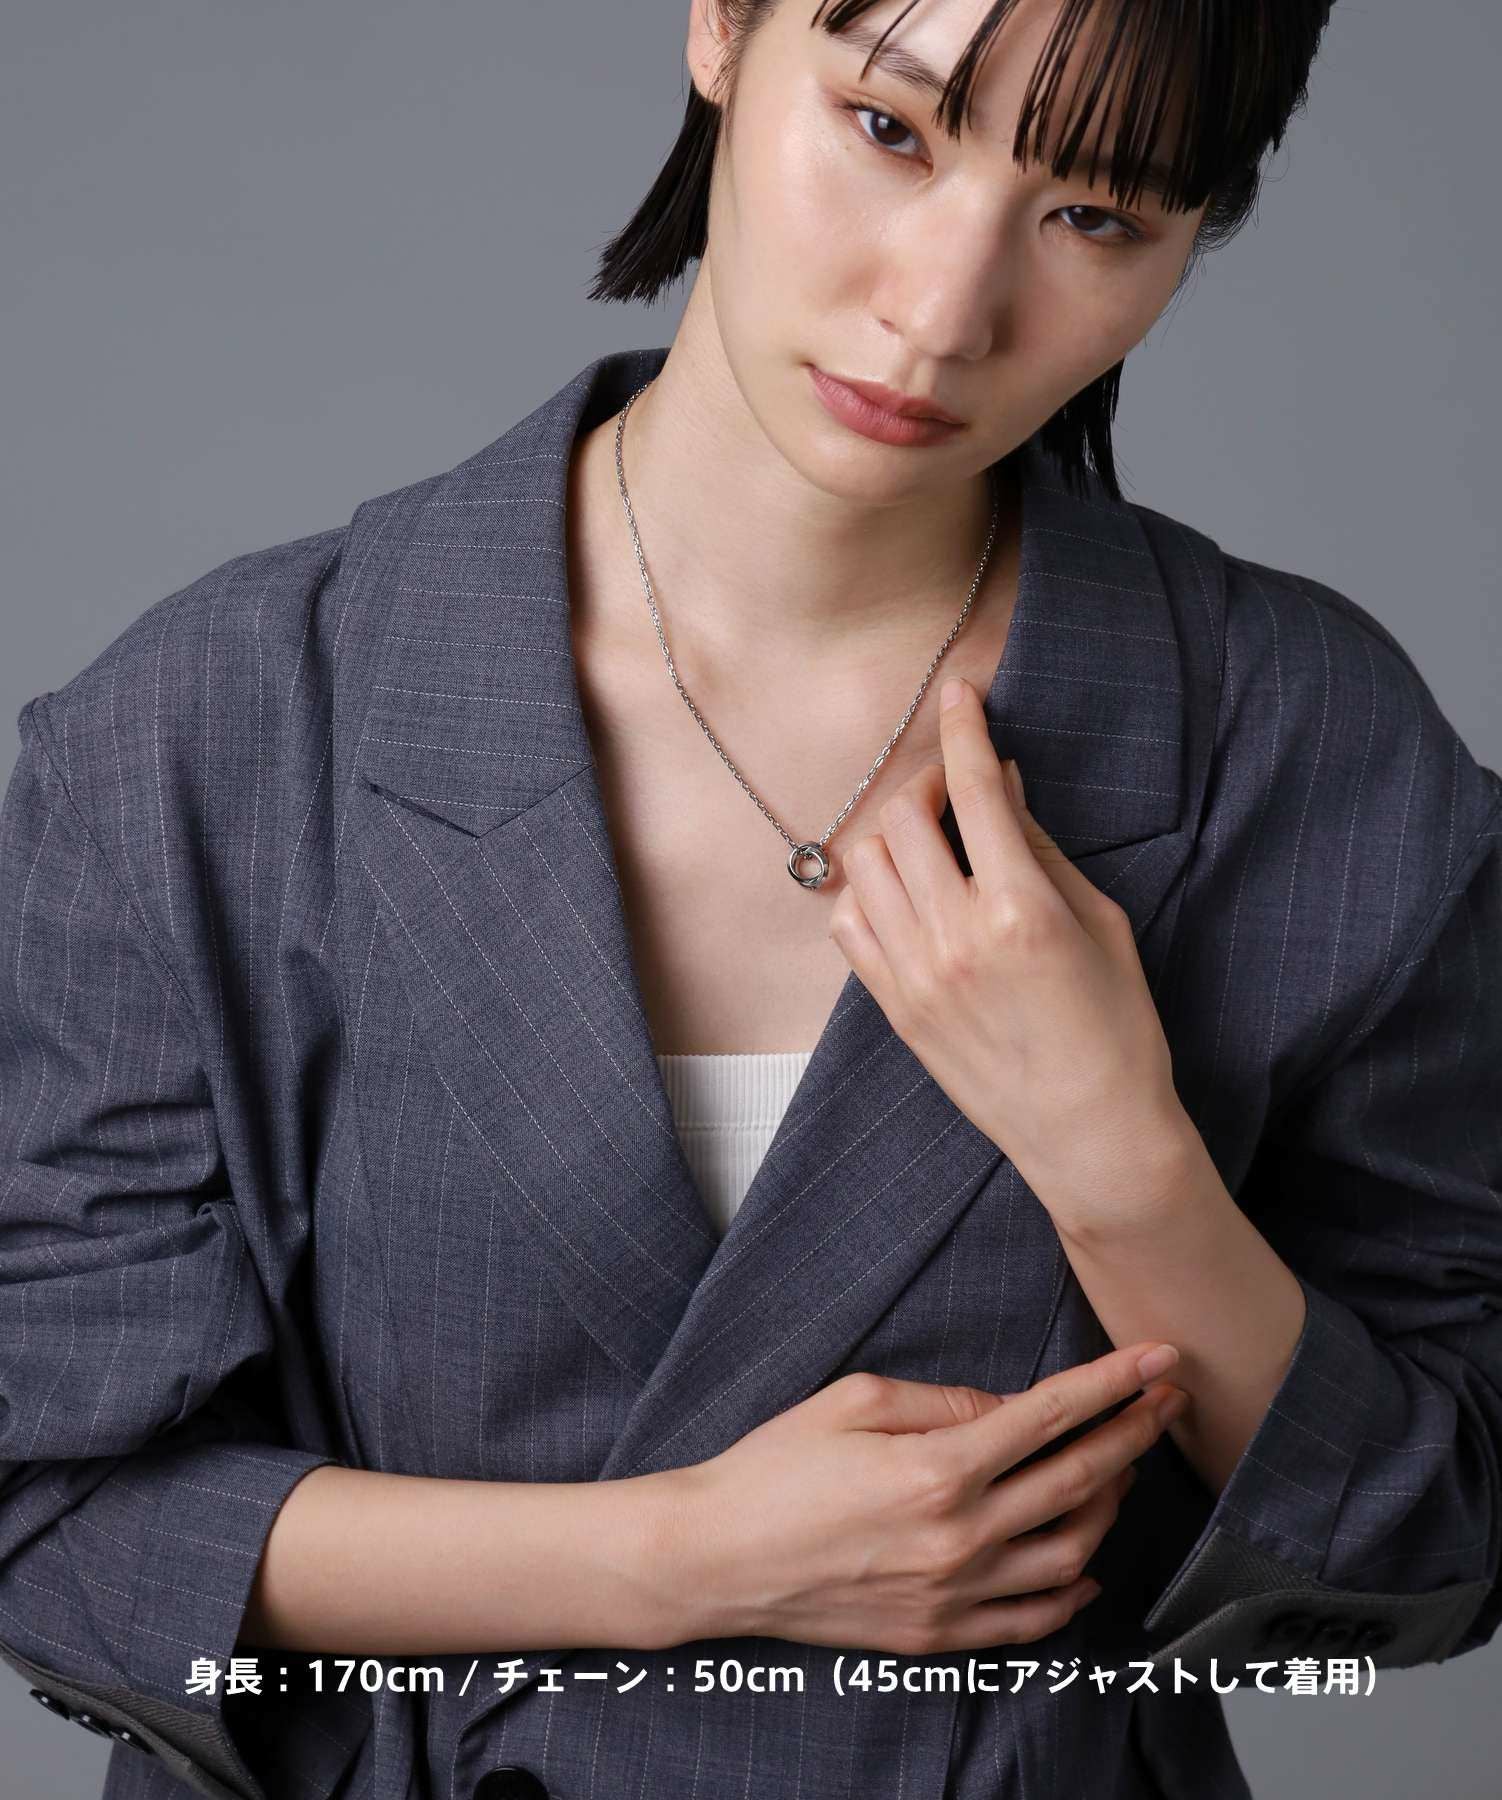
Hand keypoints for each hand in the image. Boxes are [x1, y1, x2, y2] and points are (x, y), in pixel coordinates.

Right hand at [654, 1339, 1186, 1654]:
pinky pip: (1033, 1619)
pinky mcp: (939, 1635)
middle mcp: (959, 1536)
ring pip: (1071, 1551)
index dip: (1115, 1384)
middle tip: (1167, 1402)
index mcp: (938, 1467)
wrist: (718, 1558)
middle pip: (1081, 1480)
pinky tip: (1085, 1563)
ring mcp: (954, 1594)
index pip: (1053, 1416)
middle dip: (1136, 1433)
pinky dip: (1073, 1589)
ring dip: (1111, 1504)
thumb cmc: (775, 1469)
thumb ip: (943, 1401)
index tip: (1158, 1360)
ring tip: (1120, 1468)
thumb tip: (1007, 1408)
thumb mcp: (854, 1400)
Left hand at [827, 674, 1193, 1232]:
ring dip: (891, 833)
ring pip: (862, 864)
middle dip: (924, 782)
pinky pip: (847, 926)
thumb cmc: (1118, 1031)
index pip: (973, 788)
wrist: (1089, 1134)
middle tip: (951, 787)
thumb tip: (1003, 785)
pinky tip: (903, 892)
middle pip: (902, 818)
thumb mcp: (1101, 925)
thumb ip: (1041, 849)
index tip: (960, 692)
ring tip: (927, 838)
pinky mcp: (893, 1008)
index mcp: (1019, 908)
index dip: (963, 727)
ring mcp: (914, 975)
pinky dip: (865, 892)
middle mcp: (954, 936)